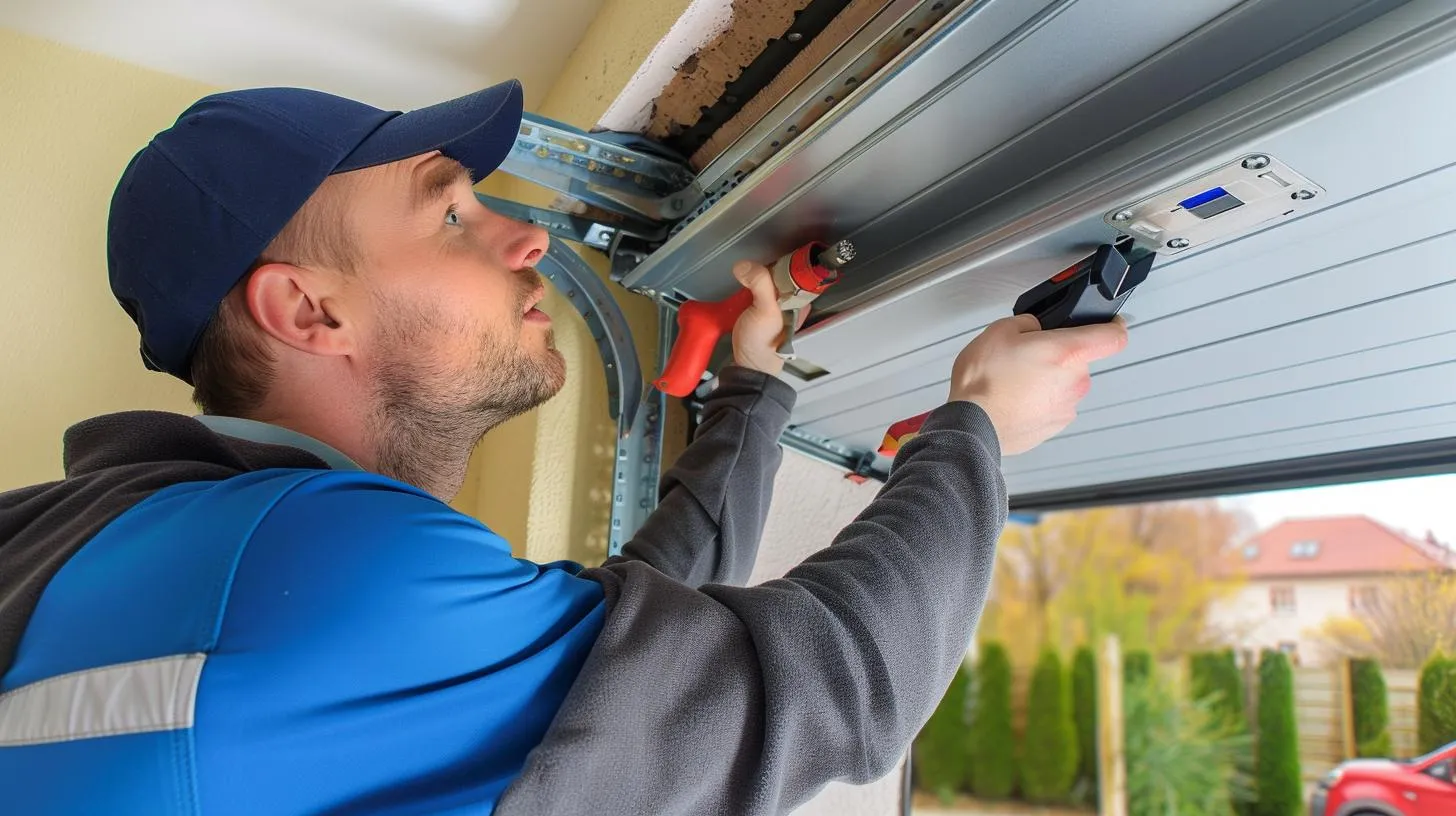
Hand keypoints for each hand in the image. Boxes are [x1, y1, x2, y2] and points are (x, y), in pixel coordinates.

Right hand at [730, 261, 807, 376]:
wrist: (748, 364)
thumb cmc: (763, 344)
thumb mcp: (764, 311)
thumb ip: (759, 284)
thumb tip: (745, 265)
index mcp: (799, 299)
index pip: (796, 269)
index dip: (781, 261)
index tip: (765, 260)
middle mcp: (789, 300)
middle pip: (779, 271)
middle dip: (764, 268)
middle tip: (752, 271)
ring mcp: (774, 304)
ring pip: (767, 279)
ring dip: (754, 276)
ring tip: (745, 277)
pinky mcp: (759, 308)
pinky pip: (755, 289)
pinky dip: (747, 286)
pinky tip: (742, 288)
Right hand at [948, 314, 1127, 454]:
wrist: (972, 425)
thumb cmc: (984, 382)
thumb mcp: (999, 330)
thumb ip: (1026, 323)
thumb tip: (1033, 329)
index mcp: (1067, 352)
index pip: (1113, 337)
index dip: (1115, 326)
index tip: (1112, 324)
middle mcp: (1075, 380)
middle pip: (1078, 360)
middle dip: (1056, 356)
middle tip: (1026, 356)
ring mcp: (1067, 405)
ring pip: (1064, 384)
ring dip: (1046, 380)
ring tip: (1014, 381)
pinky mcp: (1056, 425)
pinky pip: (1053, 404)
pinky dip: (1038, 401)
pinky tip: (1014, 398)